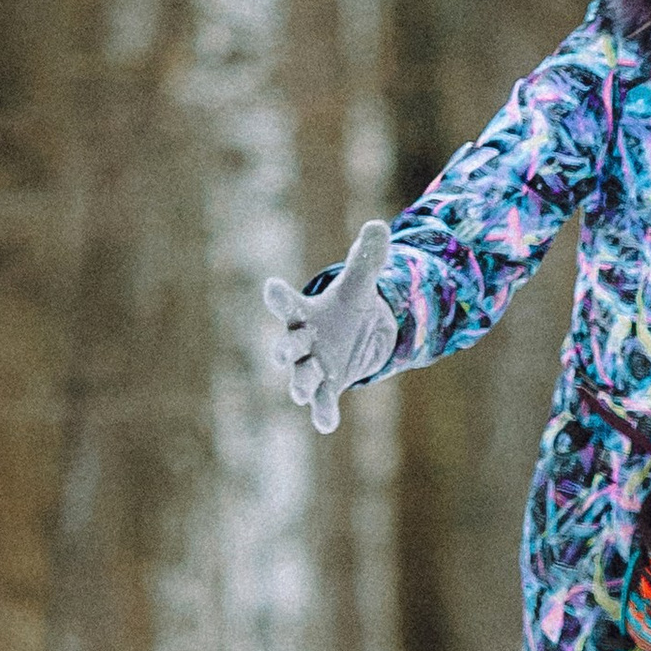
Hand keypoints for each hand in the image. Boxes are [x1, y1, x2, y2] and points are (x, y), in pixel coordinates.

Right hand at [262, 220, 395, 433]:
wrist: (359, 336)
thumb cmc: (349, 307)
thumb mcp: (362, 282)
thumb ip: (367, 258)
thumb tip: (379, 226)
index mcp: (306, 313)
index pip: (287, 303)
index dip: (279, 296)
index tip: (272, 286)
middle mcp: (303, 341)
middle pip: (288, 346)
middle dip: (285, 350)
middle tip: (282, 353)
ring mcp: (313, 367)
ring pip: (301, 378)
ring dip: (300, 385)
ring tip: (299, 393)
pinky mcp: (328, 387)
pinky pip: (323, 402)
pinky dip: (323, 412)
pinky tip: (326, 424)